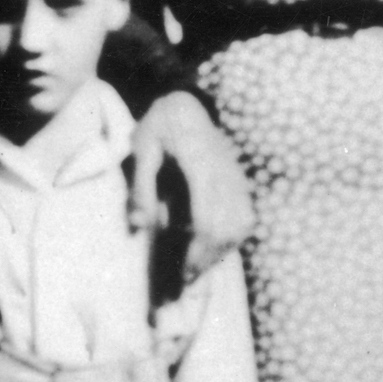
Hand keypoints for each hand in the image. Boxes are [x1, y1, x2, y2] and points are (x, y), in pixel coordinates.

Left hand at [130, 91, 255, 279]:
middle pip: (228, 227)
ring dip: (221, 250)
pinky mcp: (240, 181)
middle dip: (210, 258)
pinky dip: (231, 237)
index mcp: (201, 164)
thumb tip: (138, 226)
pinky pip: (245, 217)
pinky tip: (212, 247)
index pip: (207, 217)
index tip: (185, 273)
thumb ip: (140, 186)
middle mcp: (226, 173)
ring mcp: (237, 177)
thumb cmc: (160, 125)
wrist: (188, 101)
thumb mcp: (141, 148)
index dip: (198, 250)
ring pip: (241, 225)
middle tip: (188, 280)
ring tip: (198, 267)